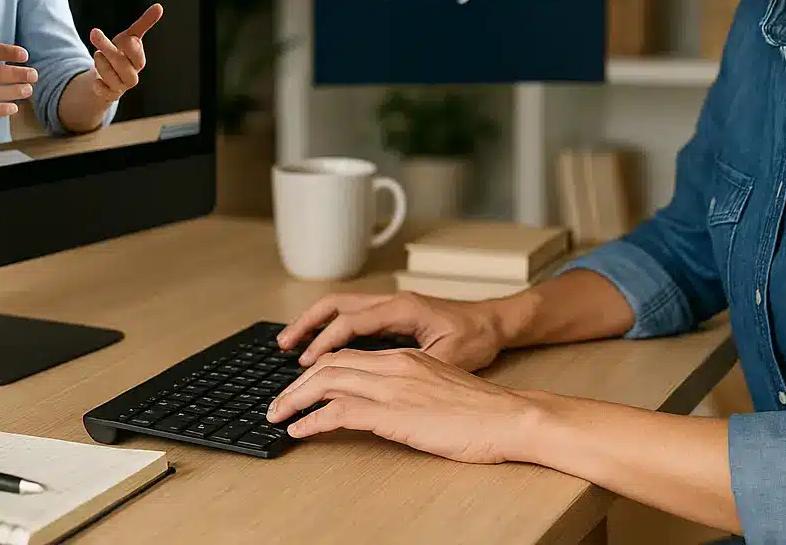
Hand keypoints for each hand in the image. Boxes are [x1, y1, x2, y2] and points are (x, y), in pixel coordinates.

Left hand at [87, 3, 162, 102]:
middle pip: (121, 63)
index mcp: (138, 61)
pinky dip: (99, 86)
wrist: (109, 77)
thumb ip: (144, 24)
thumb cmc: (122, 54)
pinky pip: (104, 92)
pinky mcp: (108, 94)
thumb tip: (159, 6)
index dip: (130, 46)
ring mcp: (120, 86)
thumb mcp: (129, 38)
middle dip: (107, 48)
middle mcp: (132, 75)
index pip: (136, 54)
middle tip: (94, 33)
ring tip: (97, 55)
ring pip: (111, 77)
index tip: (124, 38)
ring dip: (100, 64)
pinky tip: (96, 80)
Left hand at [265, 347, 541, 463]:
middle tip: (277, 402)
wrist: (508, 417)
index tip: (300, 385)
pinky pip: (340, 411)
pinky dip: (313, 420)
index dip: (317, 368)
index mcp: (406, 357)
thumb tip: (388, 406)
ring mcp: (393, 387)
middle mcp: (395, 364)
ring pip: (327, 381)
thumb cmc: (481, 411)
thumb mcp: (439, 389)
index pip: (348, 355)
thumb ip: (410, 389)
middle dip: (297, 382)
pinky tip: (301, 430)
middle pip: (330, 364)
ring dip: (295, 399)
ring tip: (277, 415)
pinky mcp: (394, 412)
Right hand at [277, 291, 507, 372]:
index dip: (324, 342)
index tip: (304, 363)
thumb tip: (381, 385)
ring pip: (343, 307)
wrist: (497, 322)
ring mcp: (392, 306)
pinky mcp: (394, 315)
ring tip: (292, 344)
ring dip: (316, 323)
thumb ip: (414, 368)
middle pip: (337, 305)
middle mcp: (392, 302)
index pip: (350, 322)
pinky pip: (355, 316)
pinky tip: (323, 346)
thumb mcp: (449, 356)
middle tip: (282, 345)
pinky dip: (333, 328)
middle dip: (306, 323)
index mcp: (402, 308)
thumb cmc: (478, 337)